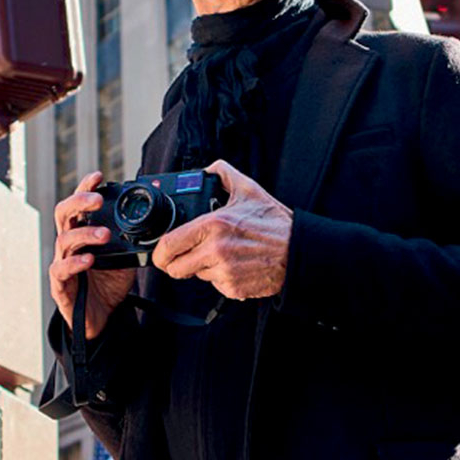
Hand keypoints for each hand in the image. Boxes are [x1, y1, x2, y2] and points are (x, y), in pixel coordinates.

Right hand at [50, 172, 136, 339]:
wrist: (102, 316)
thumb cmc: (110, 283)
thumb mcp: (126, 256)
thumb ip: (135, 238)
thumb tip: (159, 217)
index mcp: (83, 233)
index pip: (80, 205)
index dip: (85, 187)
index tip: (99, 176)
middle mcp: (70, 244)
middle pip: (64, 213)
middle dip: (79, 202)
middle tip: (97, 200)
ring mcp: (63, 262)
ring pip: (64, 240)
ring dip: (85, 234)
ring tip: (104, 235)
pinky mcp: (61, 284)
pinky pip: (61, 269)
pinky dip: (75, 263)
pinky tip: (89, 260)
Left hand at [152, 160, 291, 299]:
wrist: (298, 250)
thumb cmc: (276, 223)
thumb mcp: (248, 189)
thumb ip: (222, 173)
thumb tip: (207, 170)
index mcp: (213, 225)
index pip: (169, 245)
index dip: (160, 252)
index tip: (161, 252)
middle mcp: (216, 251)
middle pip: (176, 268)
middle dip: (178, 262)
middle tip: (188, 255)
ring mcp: (224, 272)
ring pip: (196, 276)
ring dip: (203, 267)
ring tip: (223, 254)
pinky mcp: (233, 288)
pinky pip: (215, 285)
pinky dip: (221, 277)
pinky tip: (235, 264)